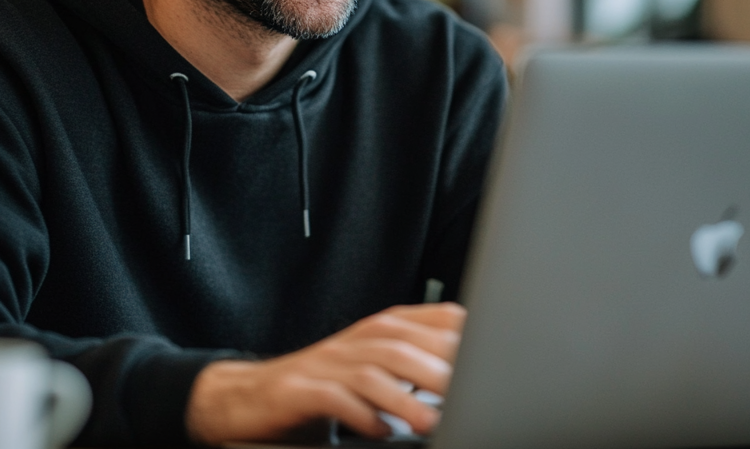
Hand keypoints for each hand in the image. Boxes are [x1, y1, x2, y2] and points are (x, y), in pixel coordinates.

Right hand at [185, 302, 464, 444]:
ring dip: (403, 396)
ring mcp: (325, 364)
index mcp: (378, 330)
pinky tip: (379, 431)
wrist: (255, 396)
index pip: (428, 318)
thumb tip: (473, 368)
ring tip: (430, 420)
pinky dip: (359, 414)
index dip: (460, 331)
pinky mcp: (300, 390)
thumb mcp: (374, 368)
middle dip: (437, 367)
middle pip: (402, 344)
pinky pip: (333, 398)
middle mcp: (354, 341)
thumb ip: (417, 363)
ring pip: (371, 372)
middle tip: (470, 393)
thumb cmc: (325, 385)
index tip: (494, 349)